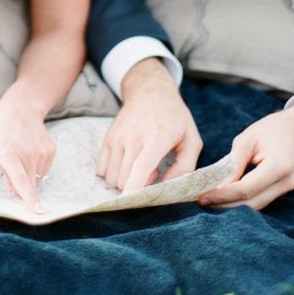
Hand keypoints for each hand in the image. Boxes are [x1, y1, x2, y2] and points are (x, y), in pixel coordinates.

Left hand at [0, 86, 54, 211]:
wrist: (22, 107)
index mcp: (9, 153)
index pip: (20, 180)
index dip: (29, 198)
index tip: (37, 212)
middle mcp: (28, 153)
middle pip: (28, 184)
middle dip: (18, 186)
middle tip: (9, 163)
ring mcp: (41, 152)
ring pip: (34, 178)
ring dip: (25, 173)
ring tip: (18, 152)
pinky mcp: (50, 151)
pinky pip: (42, 170)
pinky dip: (34, 166)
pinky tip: (28, 150)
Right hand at [97, 58, 202, 193]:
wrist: (149, 90)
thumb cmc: (174, 117)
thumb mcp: (191, 138)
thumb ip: (185, 166)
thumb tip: (168, 187)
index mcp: (157, 138)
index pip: (141, 168)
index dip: (134, 188)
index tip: (130, 204)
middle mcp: (133, 137)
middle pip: (125, 179)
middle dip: (137, 187)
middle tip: (153, 172)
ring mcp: (117, 137)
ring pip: (112, 177)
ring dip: (125, 181)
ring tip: (140, 167)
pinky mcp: (108, 138)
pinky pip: (102, 169)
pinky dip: (113, 174)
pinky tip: (127, 164)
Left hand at [199, 100, 293, 210]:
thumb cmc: (270, 129)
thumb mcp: (247, 139)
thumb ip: (234, 163)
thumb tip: (218, 185)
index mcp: (278, 166)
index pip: (247, 188)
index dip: (223, 195)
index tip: (203, 196)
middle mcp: (285, 182)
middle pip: (252, 203)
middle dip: (225, 205)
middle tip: (201, 202)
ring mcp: (287, 189)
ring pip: (256, 206)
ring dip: (232, 206)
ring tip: (209, 201)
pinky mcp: (282, 190)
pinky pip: (260, 200)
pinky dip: (241, 201)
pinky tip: (224, 198)